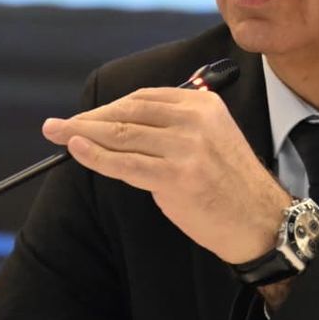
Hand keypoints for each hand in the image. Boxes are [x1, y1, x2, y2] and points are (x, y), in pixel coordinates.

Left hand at [43, 87, 290, 263]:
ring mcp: (185, 149)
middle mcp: (194, 121)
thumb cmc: (230, 184)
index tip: (86, 116)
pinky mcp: (176, 178)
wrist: (260, 220)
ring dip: (83, 134)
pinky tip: (77, 150)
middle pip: (128, 113)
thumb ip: (173, 127)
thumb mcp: (211, 139)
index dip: (108, 107)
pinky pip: (125, 164)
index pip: (144, 98)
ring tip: (58, 133)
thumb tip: (121, 127)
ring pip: (122, 136)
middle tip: (58, 125)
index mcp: (203, 105)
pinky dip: (96, 156)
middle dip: (88, 118)